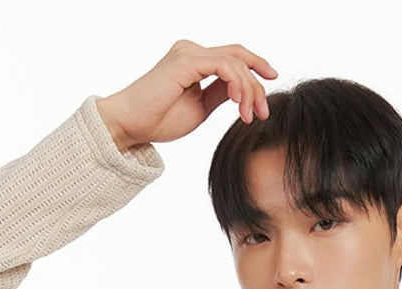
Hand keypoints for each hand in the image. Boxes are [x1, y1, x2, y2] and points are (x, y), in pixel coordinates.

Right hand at [96, 38, 277, 151]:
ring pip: (235, 62)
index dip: (256, 69)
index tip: (269, 89)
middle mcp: (192, 51)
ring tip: (248, 116)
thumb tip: (242, 91)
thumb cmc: (159, 120)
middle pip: (238, 58)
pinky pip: (223, 66)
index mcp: (194, 61)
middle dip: (257, 85)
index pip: (233, 59)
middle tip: (263, 113)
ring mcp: (188, 53)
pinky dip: (237, 84)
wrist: (131, 125)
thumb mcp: (200, 108)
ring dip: (248, 90)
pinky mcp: (186, 61)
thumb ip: (220, 94)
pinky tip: (239, 105)